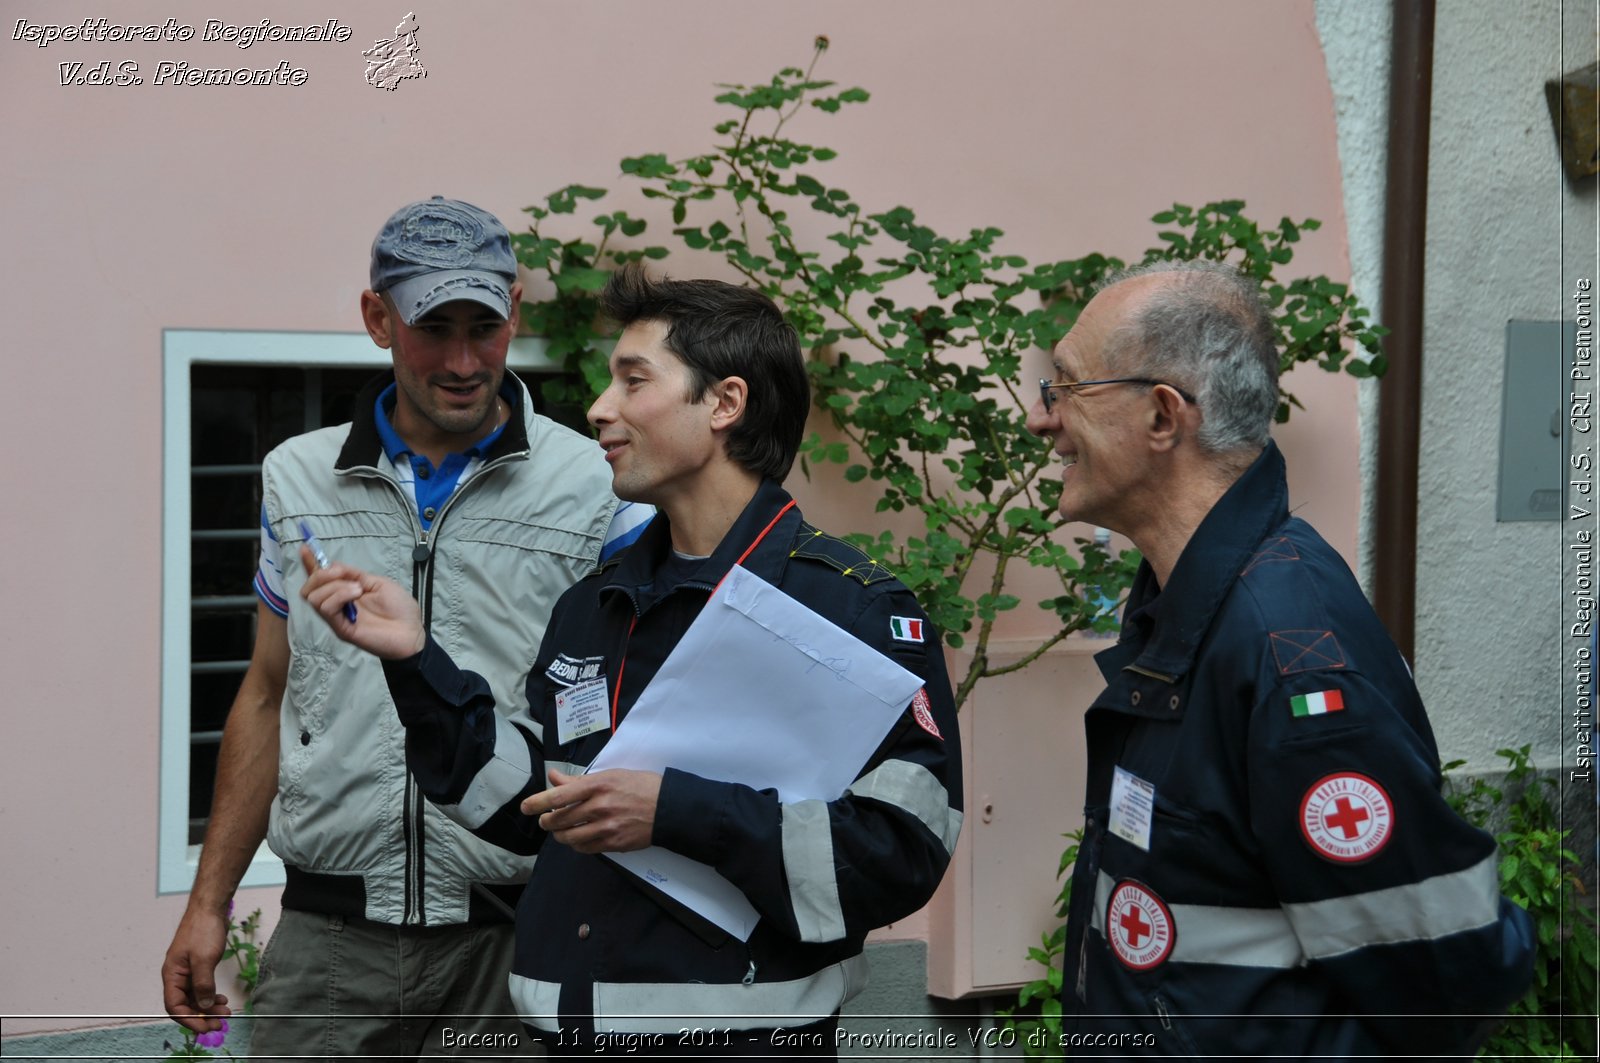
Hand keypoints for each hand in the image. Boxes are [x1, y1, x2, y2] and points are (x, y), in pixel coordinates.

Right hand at [161, 907, 233, 1033]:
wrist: (210, 908)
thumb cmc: (203, 930)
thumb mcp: (204, 959)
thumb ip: (203, 984)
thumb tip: (204, 1006)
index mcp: (172, 975)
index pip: (174, 1006)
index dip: (189, 1019)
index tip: (205, 1027)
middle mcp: (177, 976)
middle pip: (185, 1004)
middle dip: (201, 1016)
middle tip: (220, 1024)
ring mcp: (188, 972)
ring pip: (195, 997)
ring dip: (208, 1007)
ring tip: (225, 1013)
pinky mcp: (198, 967)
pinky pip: (201, 988)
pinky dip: (210, 996)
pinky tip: (221, 999)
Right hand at [299, 546, 424, 658]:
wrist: (412, 631)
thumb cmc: (399, 608)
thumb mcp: (377, 583)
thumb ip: (355, 574)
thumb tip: (333, 565)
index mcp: (345, 592)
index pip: (320, 579)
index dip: (310, 563)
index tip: (304, 548)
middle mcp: (337, 605)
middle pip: (309, 588)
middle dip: (321, 575)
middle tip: (342, 574)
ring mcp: (337, 618)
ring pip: (313, 597)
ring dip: (334, 586)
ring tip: (358, 589)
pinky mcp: (341, 628)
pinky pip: (326, 609)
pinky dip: (338, 595)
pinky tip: (356, 594)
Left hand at [520, 769, 661, 853]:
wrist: (667, 807)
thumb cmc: (640, 786)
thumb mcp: (610, 775)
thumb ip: (579, 780)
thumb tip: (553, 777)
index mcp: (598, 785)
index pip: (559, 795)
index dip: (538, 802)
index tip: (526, 807)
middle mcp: (599, 807)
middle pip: (560, 819)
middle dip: (547, 821)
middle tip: (546, 819)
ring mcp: (606, 827)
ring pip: (569, 837)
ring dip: (560, 835)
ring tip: (560, 830)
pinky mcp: (613, 843)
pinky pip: (585, 848)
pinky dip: (576, 845)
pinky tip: (578, 838)